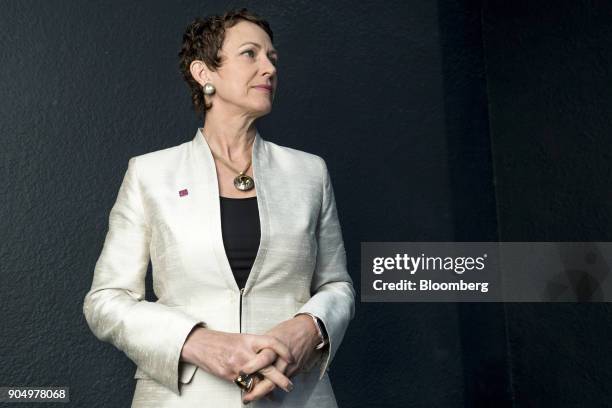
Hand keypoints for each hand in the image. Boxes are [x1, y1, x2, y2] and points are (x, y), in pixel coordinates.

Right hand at [180, 327, 294, 391]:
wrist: (201, 344)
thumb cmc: (223, 341)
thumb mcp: (242, 339)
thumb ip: (257, 348)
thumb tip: (271, 358)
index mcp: (250, 340)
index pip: (272, 343)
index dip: (284, 351)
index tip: (291, 358)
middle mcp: (245, 352)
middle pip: (268, 366)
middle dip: (280, 378)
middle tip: (289, 385)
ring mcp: (237, 365)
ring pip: (257, 379)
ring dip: (267, 388)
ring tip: (274, 393)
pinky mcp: (230, 375)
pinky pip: (245, 385)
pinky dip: (253, 391)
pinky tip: (257, 394)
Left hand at [240, 315, 323, 402]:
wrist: (309, 330)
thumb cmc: (290, 329)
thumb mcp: (272, 334)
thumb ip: (261, 347)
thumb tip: (249, 354)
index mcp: (275, 347)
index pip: (264, 359)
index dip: (252, 367)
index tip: (241, 373)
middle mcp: (283, 359)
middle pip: (271, 378)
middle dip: (257, 390)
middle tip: (247, 396)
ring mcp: (290, 367)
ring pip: (276, 384)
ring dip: (263, 392)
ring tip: (252, 396)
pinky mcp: (295, 371)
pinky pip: (282, 381)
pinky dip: (273, 387)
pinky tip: (265, 392)